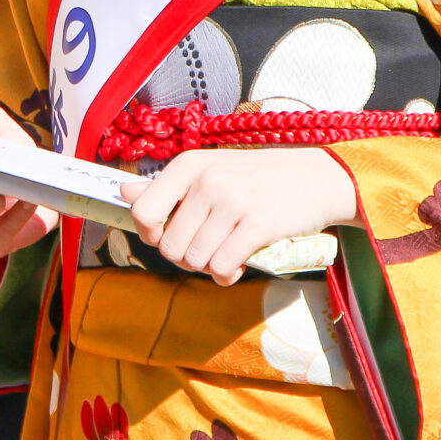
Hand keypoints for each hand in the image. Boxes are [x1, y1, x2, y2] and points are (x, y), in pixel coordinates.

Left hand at [119, 148, 358, 283]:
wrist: (317, 178)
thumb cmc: (256, 178)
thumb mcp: (210, 170)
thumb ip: (166, 186)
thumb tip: (123, 193)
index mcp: (189, 165)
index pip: (142, 211)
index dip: (150, 233)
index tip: (168, 235)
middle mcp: (207, 181)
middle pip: (169, 246)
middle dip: (184, 257)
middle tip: (205, 249)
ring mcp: (233, 202)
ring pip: (195, 260)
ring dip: (209, 266)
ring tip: (225, 253)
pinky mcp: (258, 225)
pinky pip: (222, 267)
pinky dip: (227, 274)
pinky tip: (238, 263)